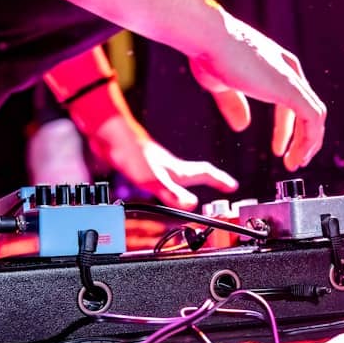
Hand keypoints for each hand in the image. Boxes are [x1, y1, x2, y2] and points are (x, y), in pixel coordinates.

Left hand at [88, 115, 237, 209]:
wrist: (110, 138)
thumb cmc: (132, 156)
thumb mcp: (154, 180)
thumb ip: (172, 193)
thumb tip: (192, 204)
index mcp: (179, 170)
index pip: (206, 173)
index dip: (221, 180)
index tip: (233, 185)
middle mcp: (172, 167)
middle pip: (198, 172)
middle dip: (211, 179)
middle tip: (222, 186)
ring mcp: (159, 167)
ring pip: (181, 175)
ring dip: (191, 182)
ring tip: (194, 192)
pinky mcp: (145, 168)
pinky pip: (164, 178)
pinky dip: (169, 184)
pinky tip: (160, 189)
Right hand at [190, 1, 326, 171]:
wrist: (206, 36)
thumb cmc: (207, 52)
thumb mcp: (221, 84)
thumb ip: (234, 104)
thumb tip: (242, 126)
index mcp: (275, 65)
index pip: (290, 101)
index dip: (286, 128)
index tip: (278, 149)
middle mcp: (288, 69)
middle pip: (306, 110)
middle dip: (302, 138)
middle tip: (293, 162)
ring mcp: (291, 78)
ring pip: (314, 116)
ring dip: (308, 144)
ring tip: (295, 164)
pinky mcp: (290, 88)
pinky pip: (312, 119)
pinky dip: (310, 140)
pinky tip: (297, 156)